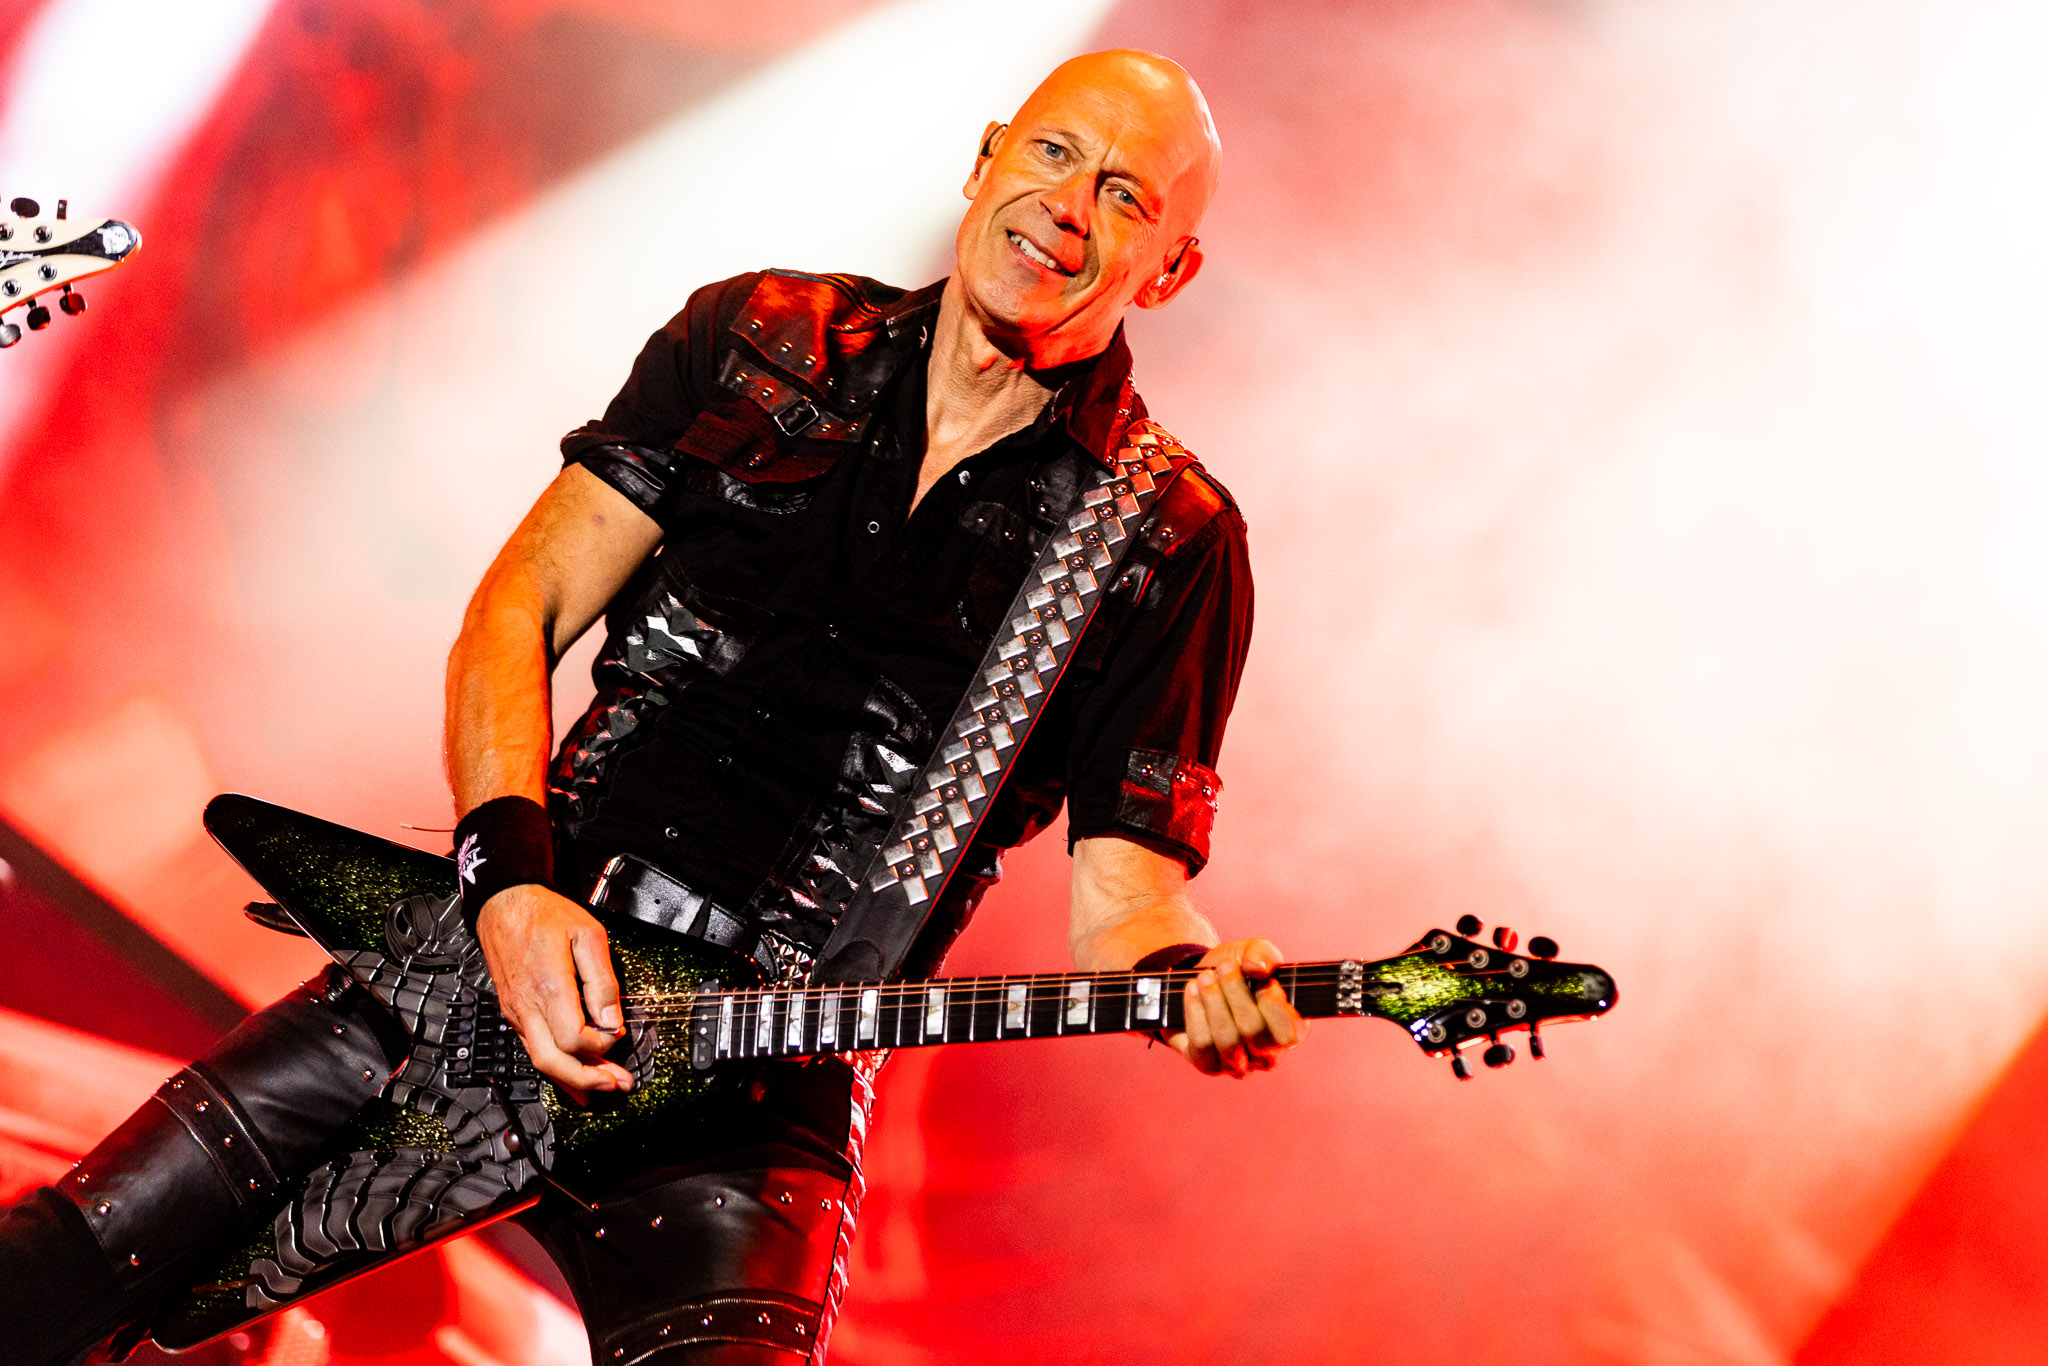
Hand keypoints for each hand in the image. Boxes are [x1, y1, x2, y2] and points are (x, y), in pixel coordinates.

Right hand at [474, 883, 633, 1098]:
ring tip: (602, 1085)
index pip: (575, 1038)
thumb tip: (611, 1019)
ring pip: (540, 1061)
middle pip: (553, 1062)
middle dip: (587, 1080)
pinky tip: (574, 1074)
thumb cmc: (544, 915)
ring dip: (573, 1079)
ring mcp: (516, 1012)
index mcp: (548, 987)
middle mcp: (527, 1006)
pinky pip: (533, 1048)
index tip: (617, 1032)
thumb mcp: (588, 935)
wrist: (504, 904)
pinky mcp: (512, 1012)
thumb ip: (602, 980)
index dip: (601, 1044)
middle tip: (617, 1085)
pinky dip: (555, 1066)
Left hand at [1169, 939, 1306, 1077]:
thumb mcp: (1252, 953)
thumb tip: (1258, 968)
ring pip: (1227, 1040)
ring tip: (1205, 976)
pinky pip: (1202, 1044)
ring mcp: (1239, 1065)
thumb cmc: (1238, 970)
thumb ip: (1263, 955)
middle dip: (1235, 992)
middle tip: (1225, 966)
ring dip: (1213, 1001)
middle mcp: (1267, 1054)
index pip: (1290, 1032)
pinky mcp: (1209, 1065)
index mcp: (1290, 1031)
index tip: (1259, 977)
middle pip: (1254, 1030)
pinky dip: (1195, 1012)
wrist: (1202, 980)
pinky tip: (1192, 990)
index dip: (1274, 1004)